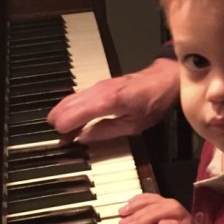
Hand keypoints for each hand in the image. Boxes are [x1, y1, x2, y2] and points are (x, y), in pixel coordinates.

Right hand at [46, 57, 178, 142]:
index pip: (71, 115)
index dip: (64, 131)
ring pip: (69, 100)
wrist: (163, 80)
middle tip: (62, 141)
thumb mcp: (133, 125)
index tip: (64, 143)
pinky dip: (71, 109)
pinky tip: (74, 121)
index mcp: (106, 101)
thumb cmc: (153, 102)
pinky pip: (78, 97)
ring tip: (65, 134)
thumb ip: (106, 132)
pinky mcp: (99, 86)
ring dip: (63, 116)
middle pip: (65, 106)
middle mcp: (97, 91)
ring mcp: (97, 86)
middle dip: (60, 124)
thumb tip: (83, 138)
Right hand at [118, 193, 191, 223]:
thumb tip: (162, 223)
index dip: (141, 220)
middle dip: (134, 214)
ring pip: (147, 199)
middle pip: (148, 206)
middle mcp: (169, 203)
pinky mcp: (163, 202)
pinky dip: (138, 199)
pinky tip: (129, 202)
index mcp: (173, 210)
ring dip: (133, 205)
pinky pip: (148, 197)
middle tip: (121, 223)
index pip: (154, 213)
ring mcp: (166, 201)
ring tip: (121, 211)